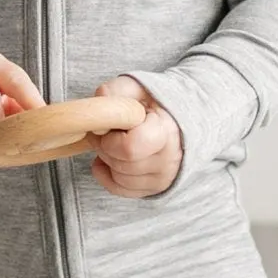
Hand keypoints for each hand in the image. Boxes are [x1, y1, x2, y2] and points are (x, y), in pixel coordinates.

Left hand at [89, 75, 181, 196]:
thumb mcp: (137, 88)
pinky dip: (107, 174)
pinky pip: (119, 189)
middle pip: (121, 164)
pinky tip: (111, 157)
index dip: (111, 138)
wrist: (176, 119)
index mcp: (166, 131)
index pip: (129, 148)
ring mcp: (163, 177)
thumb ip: (118, 89)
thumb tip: (101, 97)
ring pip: (119, 178)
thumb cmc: (153, 102)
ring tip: (115, 141)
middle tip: (108, 131)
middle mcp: (169, 159)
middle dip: (105, 146)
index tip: (112, 125)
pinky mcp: (154, 188)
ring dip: (107, 160)